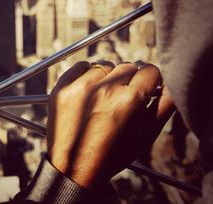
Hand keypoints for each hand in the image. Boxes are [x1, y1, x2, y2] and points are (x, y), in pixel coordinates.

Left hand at [47, 61, 174, 189]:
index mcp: (130, 101)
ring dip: (107, 78)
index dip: (150, 81)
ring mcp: (81, 86)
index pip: (149, 71)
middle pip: (127, 66)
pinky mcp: (63, 86)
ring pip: (105, 66)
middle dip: (129, 80)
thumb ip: (164, 106)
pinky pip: (81, 66)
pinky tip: (86, 92)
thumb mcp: (145, 135)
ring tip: (101, 99)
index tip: (144, 87)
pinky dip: (86, 75)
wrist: (73, 168)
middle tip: (121, 99)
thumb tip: (170, 84)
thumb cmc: (112, 154)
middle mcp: (106, 89)